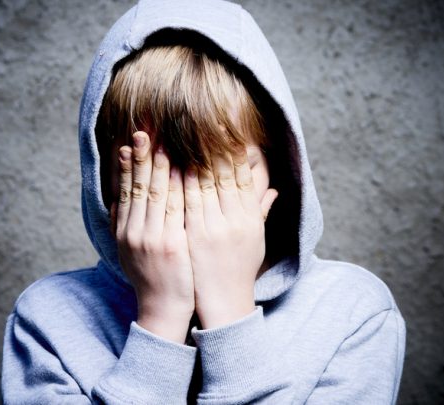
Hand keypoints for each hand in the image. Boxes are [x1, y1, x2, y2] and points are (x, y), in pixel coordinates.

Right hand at [111, 131, 194, 343]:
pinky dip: (179, 185)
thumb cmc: (150, 279)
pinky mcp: (171, 244)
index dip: (127, 165)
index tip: (129, 142)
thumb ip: (121, 226)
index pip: (125, 190)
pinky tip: (184, 167)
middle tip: (144, 130)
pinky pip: (176, 208)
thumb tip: (116, 202)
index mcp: (124, 231)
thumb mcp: (128, 252)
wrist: (162, 309)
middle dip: (142, 156)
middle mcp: (134, 231)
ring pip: (157, 192)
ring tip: (164, 140)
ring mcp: (152, 237)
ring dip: (161, 164)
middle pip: (139, 186)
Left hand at [183, 145, 278, 328]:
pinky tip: (169, 162)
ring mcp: (213, 227)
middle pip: (223, 174)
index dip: (236, 152)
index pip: (244, 176)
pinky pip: (184, 201)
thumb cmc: (240, 269)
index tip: (228, 130)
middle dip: (212, 145)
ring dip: (190, 156)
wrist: (224, 301)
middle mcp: (234, 219)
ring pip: (201, 183)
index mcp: (250, 217)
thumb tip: (274, 189)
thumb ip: (262, 211)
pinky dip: (177, 180)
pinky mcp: (193, 235)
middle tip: (203, 120)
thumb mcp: (256, 239)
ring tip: (182, 133)